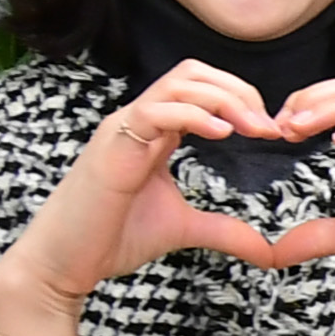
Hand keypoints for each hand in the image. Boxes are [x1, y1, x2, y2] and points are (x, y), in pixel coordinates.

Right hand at [0, 58, 289, 327]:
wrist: (63, 262)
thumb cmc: (111, 238)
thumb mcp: (183, 229)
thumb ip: (225, 231)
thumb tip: (267, 251)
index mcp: (154, 130)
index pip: (200, 87)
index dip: (240, 99)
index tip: (271, 131)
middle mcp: (138, 120)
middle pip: (193, 74)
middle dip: (239, 91)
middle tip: (268, 126)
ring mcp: (123, 128)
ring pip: (177, 84)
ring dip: (224, 99)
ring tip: (254, 127)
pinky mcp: (113, 146)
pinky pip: (154, 112)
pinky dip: (192, 115)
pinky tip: (222, 133)